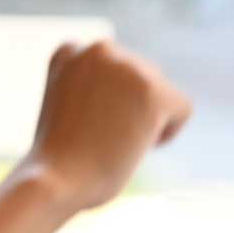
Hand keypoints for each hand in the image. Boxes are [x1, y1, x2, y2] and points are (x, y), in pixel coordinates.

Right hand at [20, 40, 191, 212]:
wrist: (52, 182)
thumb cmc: (54, 162)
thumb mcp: (63, 111)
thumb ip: (91, 92)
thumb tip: (130, 98)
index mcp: (69, 52)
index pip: (111, 71)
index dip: (105, 103)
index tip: (82, 129)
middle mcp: (99, 50)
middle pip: (140, 78)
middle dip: (127, 112)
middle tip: (96, 143)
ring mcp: (127, 67)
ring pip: (159, 94)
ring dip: (141, 123)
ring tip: (109, 147)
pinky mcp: (152, 91)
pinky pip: (181, 111)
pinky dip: (164, 135)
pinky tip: (132, 150)